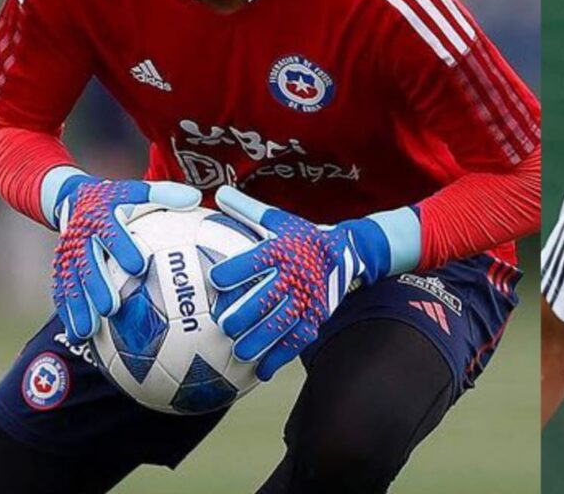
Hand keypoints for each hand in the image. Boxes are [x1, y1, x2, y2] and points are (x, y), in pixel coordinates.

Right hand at [50, 174, 200, 340]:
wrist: (73, 199)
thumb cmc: (117, 200)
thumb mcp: (137, 192)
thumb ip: (164, 195)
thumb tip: (195, 199)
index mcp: (102, 217)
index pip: (112, 232)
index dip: (123, 248)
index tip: (138, 266)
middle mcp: (81, 238)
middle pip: (87, 264)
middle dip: (98, 286)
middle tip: (112, 308)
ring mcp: (68, 256)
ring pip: (71, 284)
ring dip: (79, 308)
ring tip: (88, 331)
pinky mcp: (61, 270)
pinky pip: (62, 293)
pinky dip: (69, 314)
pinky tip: (78, 336)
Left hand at [208, 186, 391, 380]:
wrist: (347, 252)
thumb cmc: (302, 236)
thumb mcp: (279, 220)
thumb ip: (247, 210)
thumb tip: (217, 191)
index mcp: (284, 249)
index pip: (259, 259)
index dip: (238, 269)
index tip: (216, 279)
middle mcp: (297, 274)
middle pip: (270, 296)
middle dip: (248, 312)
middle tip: (225, 325)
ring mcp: (309, 298)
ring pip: (284, 322)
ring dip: (262, 339)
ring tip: (240, 353)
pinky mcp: (316, 316)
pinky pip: (298, 339)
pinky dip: (281, 356)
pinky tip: (262, 371)